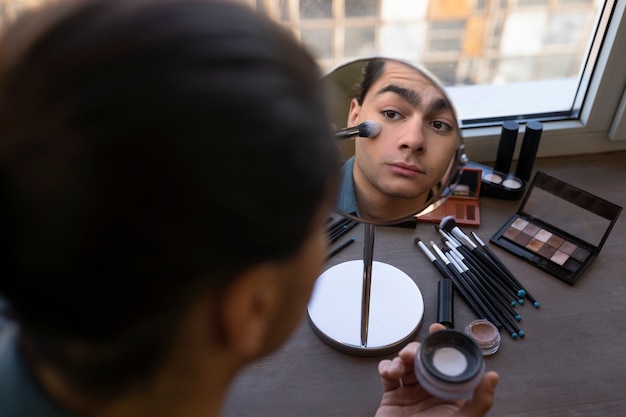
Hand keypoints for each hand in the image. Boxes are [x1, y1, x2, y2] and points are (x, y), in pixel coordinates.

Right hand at [375, 323, 498, 416]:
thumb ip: (480, 401)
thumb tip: (493, 376)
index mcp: (449, 393)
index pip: (448, 362)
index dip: (443, 343)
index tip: (439, 330)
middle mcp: (430, 390)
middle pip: (424, 358)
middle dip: (417, 349)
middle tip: (414, 352)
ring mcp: (410, 392)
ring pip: (405, 362)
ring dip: (401, 357)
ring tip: (401, 364)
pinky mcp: (392, 396)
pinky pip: (387, 373)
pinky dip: (387, 367)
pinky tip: (391, 372)